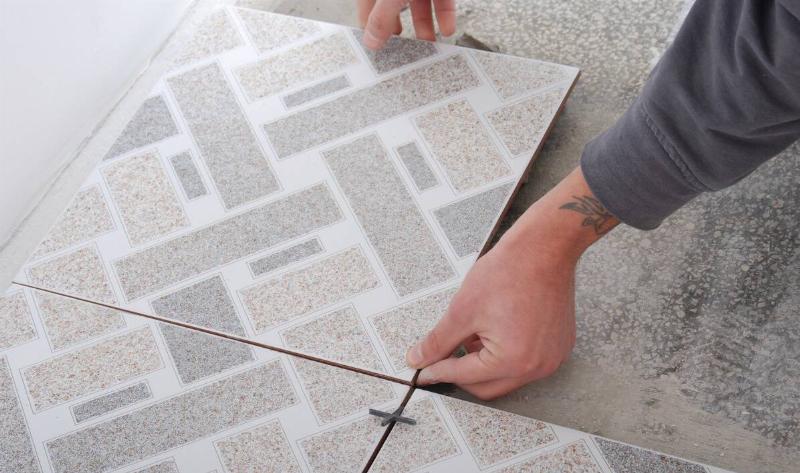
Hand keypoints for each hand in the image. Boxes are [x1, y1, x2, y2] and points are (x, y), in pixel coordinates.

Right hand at [357, 0, 456, 49]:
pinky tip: (447, 31)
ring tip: (428, 46)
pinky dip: (444, 16)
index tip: (375, 48)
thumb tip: (371, 42)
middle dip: (398, 31)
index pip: (367, 8)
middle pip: (393, 9)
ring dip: (425, 28)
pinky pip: (441, 2)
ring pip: (419, 7)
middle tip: (400, 51)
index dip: (370, 27)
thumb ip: (381, 17)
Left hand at [406, 167, 617, 398]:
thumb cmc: (509, 272)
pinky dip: (505, 357)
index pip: (464, 376)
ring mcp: (552, 359)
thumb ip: (438, 340)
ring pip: (506, 377)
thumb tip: (419, 358)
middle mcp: (537, 367)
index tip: (422, 371)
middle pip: (487, 387)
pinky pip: (526, 363)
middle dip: (461, 375)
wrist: (544, 249)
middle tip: (441, 359)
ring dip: (483, 366)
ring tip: (469, 338)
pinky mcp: (558, 347)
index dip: (437, 372)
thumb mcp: (462, 309)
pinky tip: (492, 334)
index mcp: (512, 360)